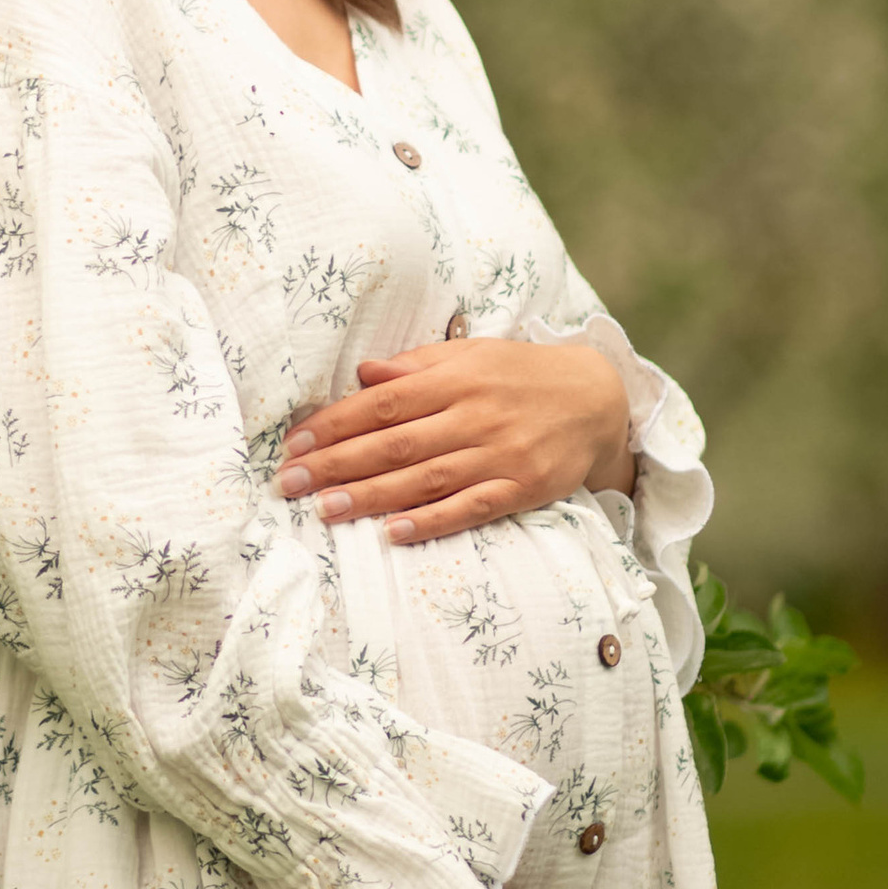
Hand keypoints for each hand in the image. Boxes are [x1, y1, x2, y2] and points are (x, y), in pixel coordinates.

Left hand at [274, 335, 633, 544]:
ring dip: (372, 496)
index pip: (384, 403)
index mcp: (456, 377)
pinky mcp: (522, 488)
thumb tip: (362, 374)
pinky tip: (393, 533)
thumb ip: (416, 366)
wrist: (596, 399)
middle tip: (290, 483)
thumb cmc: (519, 375)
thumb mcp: (471, 355)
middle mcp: (475, 415)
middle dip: (338, 464)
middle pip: (396, 443)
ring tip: (326, 510)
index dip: (337, 424)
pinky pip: (471, 508)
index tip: (296, 443)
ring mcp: (500, 454)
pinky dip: (431, 522)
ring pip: (426, 479)